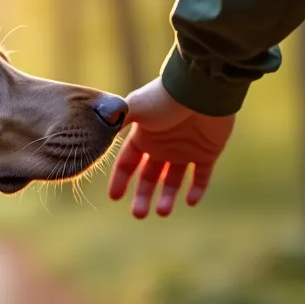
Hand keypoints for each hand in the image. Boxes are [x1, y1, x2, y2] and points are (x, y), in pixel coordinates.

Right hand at [108, 77, 234, 217]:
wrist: (200, 89)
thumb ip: (116, 122)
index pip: (128, 163)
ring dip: (167, 198)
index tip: (115, 198)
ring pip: (173, 181)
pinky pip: (202, 176)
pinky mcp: (208, 152)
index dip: (120, 180)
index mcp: (144, 136)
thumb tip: (96, 133)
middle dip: (143, 196)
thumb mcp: (134, 108)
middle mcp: (163, 145)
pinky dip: (197, 190)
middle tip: (138, 215)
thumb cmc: (164, 98)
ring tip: (162, 212)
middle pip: (149, 177)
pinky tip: (189, 201)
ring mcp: (186, 150)